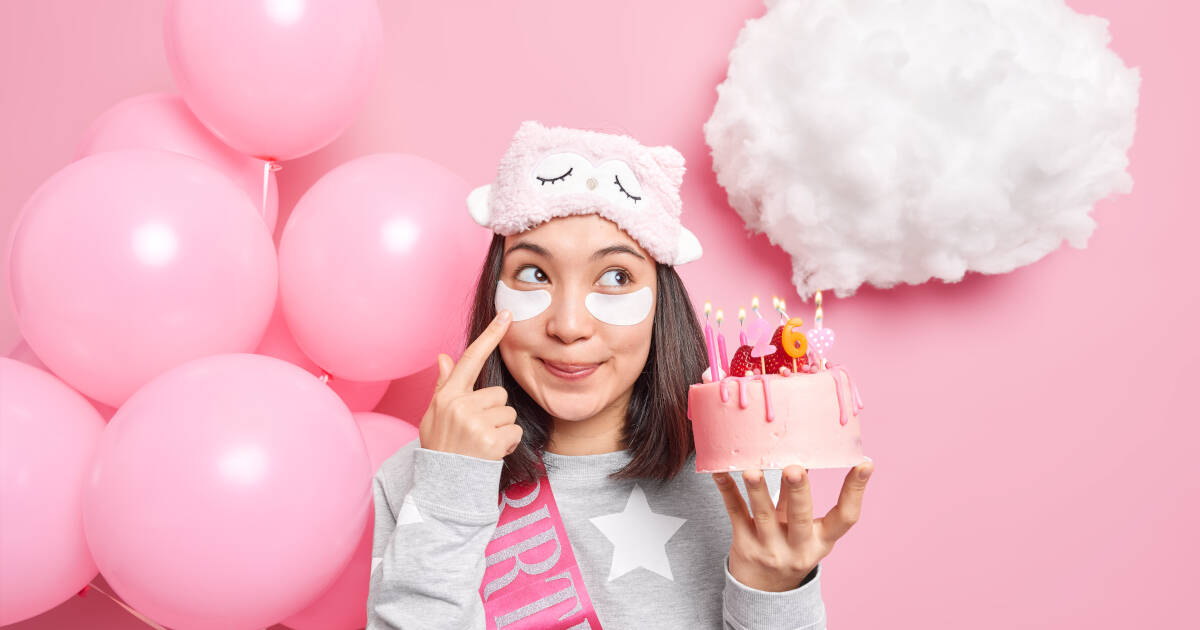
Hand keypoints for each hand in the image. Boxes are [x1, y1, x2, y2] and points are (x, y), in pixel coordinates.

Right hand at [418, 309, 521, 460]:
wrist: (443, 486)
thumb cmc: (441, 448)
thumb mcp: (435, 415)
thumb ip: (444, 386)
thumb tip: (444, 357)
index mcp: (447, 396)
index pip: (471, 358)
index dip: (490, 335)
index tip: (506, 315)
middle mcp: (459, 405)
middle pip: (499, 394)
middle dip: (495, 413)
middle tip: (477, 433)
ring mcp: (474, 422)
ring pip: (508, 413)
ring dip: (501, 429)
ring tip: (482, 444)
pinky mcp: (489, 440)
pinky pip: (514, 432)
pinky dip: (507, 444)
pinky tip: (490, 453)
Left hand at [713, 460, 873, 591]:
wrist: (762, 591)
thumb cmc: (789, 548)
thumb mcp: (806, 531)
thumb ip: (801, 498)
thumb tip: (804, 454)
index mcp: (821, 541)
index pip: (846, 517)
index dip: (856, 491)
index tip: (864, 464)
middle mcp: (798, 547)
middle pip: (800, 517)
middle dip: (798, 492)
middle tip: (795, 469)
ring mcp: (769, 548)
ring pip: (763, 515)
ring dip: (758, 490)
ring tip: (752, 471)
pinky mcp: (743, 544)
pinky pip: (735, 513)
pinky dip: (728, 491)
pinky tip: (720, 472)